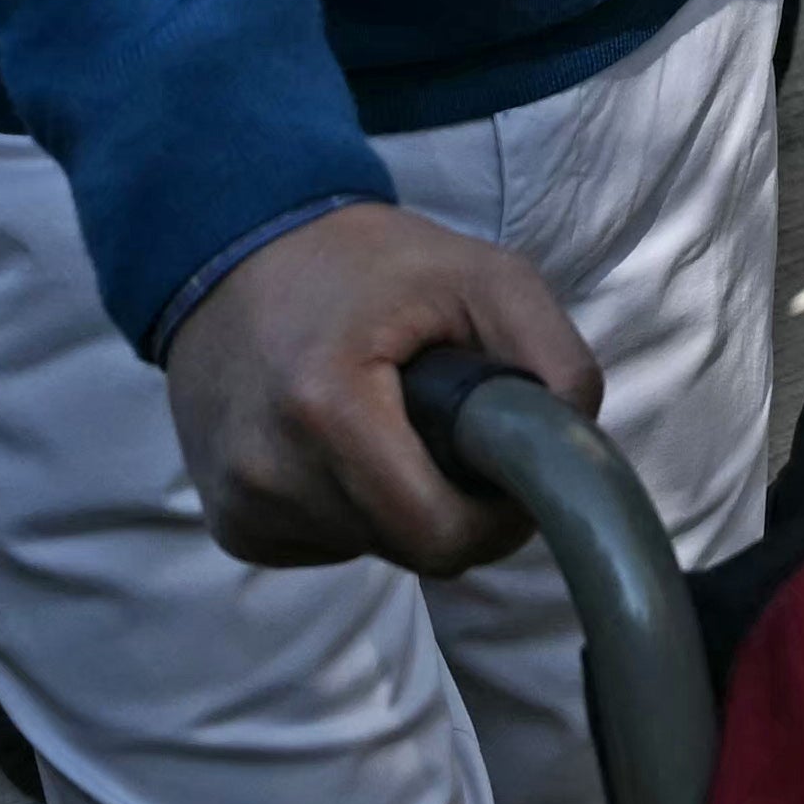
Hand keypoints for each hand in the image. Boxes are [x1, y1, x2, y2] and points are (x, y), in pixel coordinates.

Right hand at [167, 198, 588, 571]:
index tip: (504, 472)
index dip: (494, 518)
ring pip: (371, 549)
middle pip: (410, 550)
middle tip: (451, 436)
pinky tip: (337, 444)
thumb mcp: (485, 276)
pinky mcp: (229, 521)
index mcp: (327, 407)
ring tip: (385, 422)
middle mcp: (269, 470)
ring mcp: (241, 502)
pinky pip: (326, 545)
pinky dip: (351, 508)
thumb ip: (553, 360)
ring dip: (398, 505)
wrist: (233, 253)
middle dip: (450, 508)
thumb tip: (574, 448)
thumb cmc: (369, 265)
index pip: (440, 537)